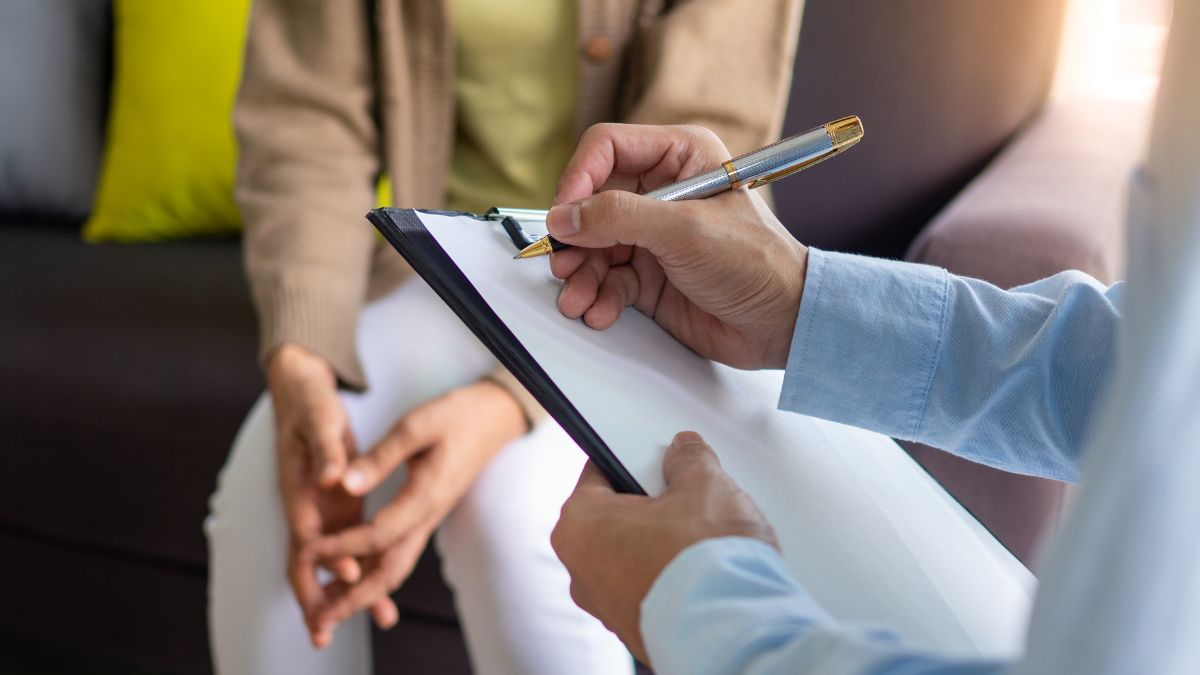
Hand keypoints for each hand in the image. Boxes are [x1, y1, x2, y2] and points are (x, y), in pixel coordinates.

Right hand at [266, 343, 395, 647]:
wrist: (301, 390)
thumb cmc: (310, 403)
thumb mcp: (319, 418)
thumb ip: (325, 448)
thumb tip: (330, 476)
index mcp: (299, 488)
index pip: (309, 533)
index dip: (327, 557)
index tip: (352, 574)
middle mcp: (307, 506)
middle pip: (308, 562)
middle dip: (318, 598)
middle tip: (326, 633)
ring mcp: (322, 509)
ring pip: (330, 561)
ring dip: (346, 591)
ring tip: (377, 617)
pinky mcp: (338, 506)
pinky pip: (347, 546)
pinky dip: (361, 569)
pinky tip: (380, 589)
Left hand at [302, 380, 527, 634]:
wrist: (494, 418)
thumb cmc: (457, 416)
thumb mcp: (416, 425)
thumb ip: (380, 457)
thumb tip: (346, 484)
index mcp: (425, 496)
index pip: (379, 534)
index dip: (342, 546)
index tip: (309, 550)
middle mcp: (427, 516)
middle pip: (391, 570)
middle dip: (355, 596)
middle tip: (323, 615)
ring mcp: (428, 518)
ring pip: (395, 567)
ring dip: (363, 591)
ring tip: (331, 608)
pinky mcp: (425, 515)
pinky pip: (399, 553)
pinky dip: (374, 571)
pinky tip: (354, 576)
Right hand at [548, 123, 808, 368]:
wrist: (781, 323)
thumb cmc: (757, 264)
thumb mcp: (685, 231)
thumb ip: (620, 218)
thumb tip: (566, 216)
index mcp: (681, 156)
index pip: (607, 149)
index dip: (579, 179)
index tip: (565, 215)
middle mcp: (663, 190)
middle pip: (592, 201)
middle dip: (575, 237)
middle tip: (564, 263)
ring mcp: (653, 234)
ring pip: (593, 245)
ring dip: (581, 274)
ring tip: (578, 298)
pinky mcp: (649, 274)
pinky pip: (607, 278)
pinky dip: (598, 296)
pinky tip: (600, 310)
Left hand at [551, 431, 777, 662]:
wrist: (733, 632)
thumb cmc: (705, 565)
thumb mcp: (704, 485)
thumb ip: (689, 460)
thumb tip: (684, 452)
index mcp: (579, 526)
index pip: (599, 472)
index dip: (634, 460)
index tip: (656, 458)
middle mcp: (582, 573)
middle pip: (616, 517)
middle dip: (652, 505)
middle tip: (689, 498)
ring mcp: (608, 608)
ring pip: (633, 557)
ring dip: (663, 544)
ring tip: (704, 538)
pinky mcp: (636, 633)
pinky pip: (651, 590)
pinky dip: (672, 579)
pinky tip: (704, 571)